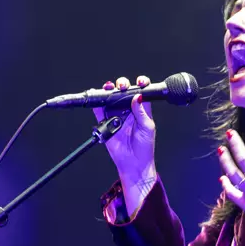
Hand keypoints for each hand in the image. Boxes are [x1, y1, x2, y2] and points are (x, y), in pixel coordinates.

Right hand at [94, 76, 156, 211]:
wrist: (134, 163)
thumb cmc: (144, 147)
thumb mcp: (147, 127)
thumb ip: (142, 112)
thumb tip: (137, 96)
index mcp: (141, 109)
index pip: (140, 92)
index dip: (141, 84)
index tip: (141, 82)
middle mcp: (128, 110)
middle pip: (123, 91)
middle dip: (122, 84)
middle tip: (122, 86)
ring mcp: (116, 115)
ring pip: (110, 98)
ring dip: (109, 90)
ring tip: (109, 87)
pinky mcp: (105, 122)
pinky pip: (99, 110)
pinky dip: (96, 103)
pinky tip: (97, 97)